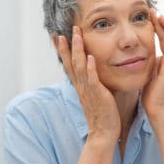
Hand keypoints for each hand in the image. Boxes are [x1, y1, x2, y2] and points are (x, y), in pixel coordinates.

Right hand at [58, 26, 120, 141]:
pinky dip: (90, 68)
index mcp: (81, 86)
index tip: (58, 37)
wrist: (104, 132)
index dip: (63, 52)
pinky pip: (92, 79)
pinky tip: (89, 57)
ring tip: (76, 35)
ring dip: (77, 50)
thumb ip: (94, 83)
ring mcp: (88, 90)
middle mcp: (81, 86)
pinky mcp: (98, 95)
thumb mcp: (96, 95)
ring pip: (79, 67)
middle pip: (70, 63)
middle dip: (67, 46)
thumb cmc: (103, 114)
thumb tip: (96, 72)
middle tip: (63, 31)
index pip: (69, 66)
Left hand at [142, 9, 163, 119]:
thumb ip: (147, 66)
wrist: (157, 109)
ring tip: (160, 15)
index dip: (158, 30)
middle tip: (154, 12)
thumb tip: (139, 57)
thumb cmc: (151, 96)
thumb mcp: (147, 76)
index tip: (151, 19)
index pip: (162, 42)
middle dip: (161, 24)